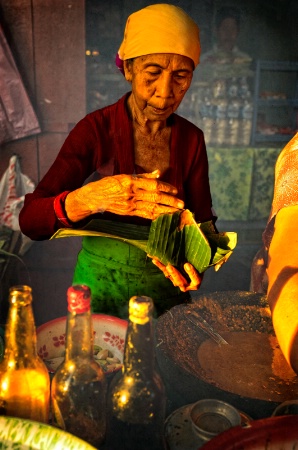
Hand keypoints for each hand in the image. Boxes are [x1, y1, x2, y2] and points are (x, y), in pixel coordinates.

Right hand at [65, 170, 183, 221]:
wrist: (92, 198)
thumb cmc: (108, 184)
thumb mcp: (124, 176)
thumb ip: (142, 175)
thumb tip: (159, 172)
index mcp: (129, 181)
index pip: (151, 184)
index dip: (165, 187)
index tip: (175, 190)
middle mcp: (130, 193)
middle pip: (154, 197)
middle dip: (169, 201)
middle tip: (182, 204)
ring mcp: (129, 205)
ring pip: (151, 208)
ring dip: (166, 210)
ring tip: (177, 212)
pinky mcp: (128, 213)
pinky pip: (145, 215)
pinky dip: (156, 216)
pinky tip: (164, 217)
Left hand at [151, 258, 202, 291]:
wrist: (192, 260)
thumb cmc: (200, 260)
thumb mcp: (203, 258)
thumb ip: (204, 254)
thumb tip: (204, 245)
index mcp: (197, 282)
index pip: (195, 280)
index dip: (191, 273)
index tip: (187, 264)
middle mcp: (187, 284)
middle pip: (181, 282)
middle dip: (175, 274)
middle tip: (170, 266)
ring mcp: (177, 281)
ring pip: (171, 277)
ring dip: (165, 270)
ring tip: (160, 262)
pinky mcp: (170, 276)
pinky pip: (165, 271)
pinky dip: (160, 265)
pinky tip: (154, 259)